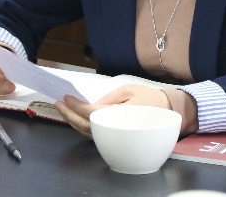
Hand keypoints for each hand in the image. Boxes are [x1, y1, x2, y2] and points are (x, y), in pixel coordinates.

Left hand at [55, 84, 170, 138]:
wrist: (166, 111)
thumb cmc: (149, 99)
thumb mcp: (128, 91)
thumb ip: (109, 98)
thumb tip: (91, 105)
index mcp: (119, 116)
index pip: (91, 113)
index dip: (76, 106)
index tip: (66, 97)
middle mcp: (115, 129)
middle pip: (85, 126)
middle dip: (69, 115)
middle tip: (59, 103)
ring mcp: (115, 134)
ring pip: (88, 133)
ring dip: (73, 122)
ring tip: (63, 109)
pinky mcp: (115, 135)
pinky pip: (94, 134)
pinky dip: (81, 126)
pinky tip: (75, 117)